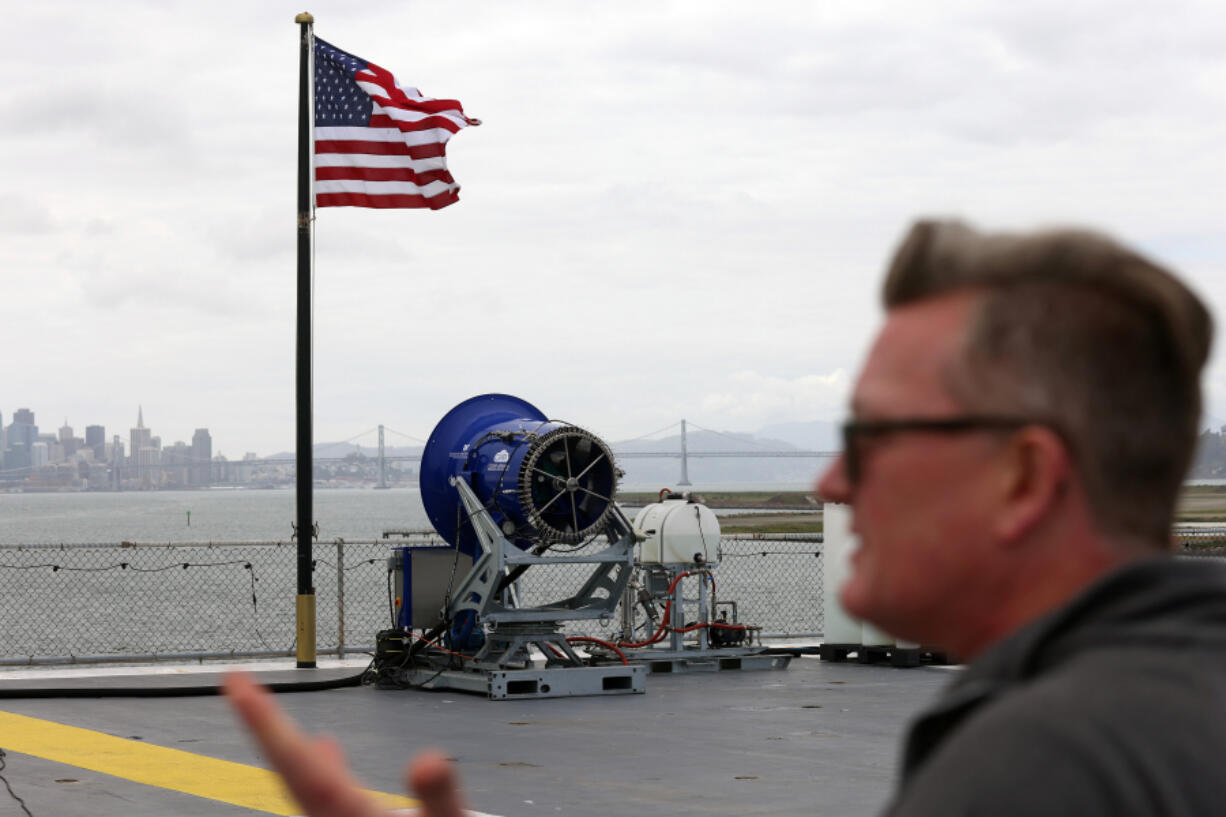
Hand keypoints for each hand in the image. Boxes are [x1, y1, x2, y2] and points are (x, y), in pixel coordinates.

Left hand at [223, 671, 466, 816]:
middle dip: (271, 731)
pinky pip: (327, 807)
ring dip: (306, 757)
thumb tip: (427, 761)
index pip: (295, 763)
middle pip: (292, 775)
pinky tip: (335, 765)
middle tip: (244, 692)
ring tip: (307, 730)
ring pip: (311, 795)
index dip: (264, 721)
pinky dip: (327, 780)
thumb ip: (440, 798)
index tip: (236, 685)